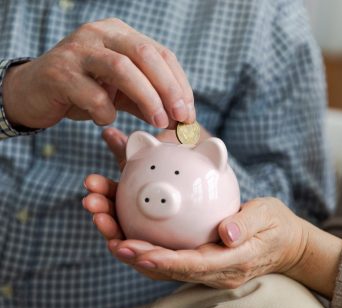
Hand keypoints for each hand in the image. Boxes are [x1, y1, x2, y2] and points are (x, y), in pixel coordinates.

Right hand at [2, 18, 194, 128]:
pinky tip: (104, 118)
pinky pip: (92, 94)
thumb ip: (149, 102)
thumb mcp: (122, 94)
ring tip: (158, 122)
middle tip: (180, 117)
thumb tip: (181, 119)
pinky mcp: (59, 72)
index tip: (189, 112)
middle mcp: (100, 34)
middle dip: (169, 88)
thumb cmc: (84, 91)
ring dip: (146, 98)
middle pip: (145, 55)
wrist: (35, 92)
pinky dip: (105, 111)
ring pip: (122, 69)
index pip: (161, 54)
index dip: (179, 83)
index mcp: (120, 34)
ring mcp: (78, 50)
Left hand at [83, 127, 313, 288]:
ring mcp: (204, 267)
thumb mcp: (268, 218)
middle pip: (168, 268)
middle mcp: (212, 271)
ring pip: (162, 264)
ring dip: (134, 250)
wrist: (283, 243)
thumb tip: (225, 233)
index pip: (191, 264)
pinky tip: (126, 229)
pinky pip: (167, 255)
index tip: (134, 250)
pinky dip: (145, 245)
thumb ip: (247, 225)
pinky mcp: (198, 258)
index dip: (161, 260)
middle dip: (137, 255)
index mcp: (229, 263)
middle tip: (110, 237)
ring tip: (108, 229)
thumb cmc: (275, 228)